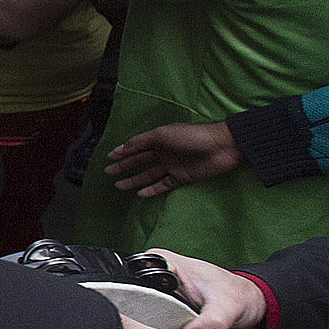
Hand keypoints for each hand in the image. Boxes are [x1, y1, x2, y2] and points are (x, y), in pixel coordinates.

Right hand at [104, 121, 241, 197]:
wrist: (220, 146)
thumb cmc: (191, 136)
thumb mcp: (162, 135)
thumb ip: (141, 142)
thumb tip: (122, 148)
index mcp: (158, 139)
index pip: (136, 146)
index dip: (122, 151)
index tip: (109, 157)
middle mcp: (163, 152)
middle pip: (139, 161)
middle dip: (123, 166)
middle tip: (108, 172)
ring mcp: (172, 166)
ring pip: (148, 175)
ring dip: (134, 180)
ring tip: (119, 186)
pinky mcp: (182, 178)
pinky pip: (163, 185)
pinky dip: (152, 190)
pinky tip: (141, 193)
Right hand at [143, 248, 265, 328]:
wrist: (246, 305)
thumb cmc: (236, 296)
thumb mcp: (226, 308)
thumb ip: (210, 322)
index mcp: (162, 261)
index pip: (131, 280)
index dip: (134, 303)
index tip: (145, 322)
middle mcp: (153, 273)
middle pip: (130, 298)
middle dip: (140, 319)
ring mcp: (154, 290)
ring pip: (136, 311)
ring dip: (147, 327)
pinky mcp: (159, 305)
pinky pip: (147, 320)